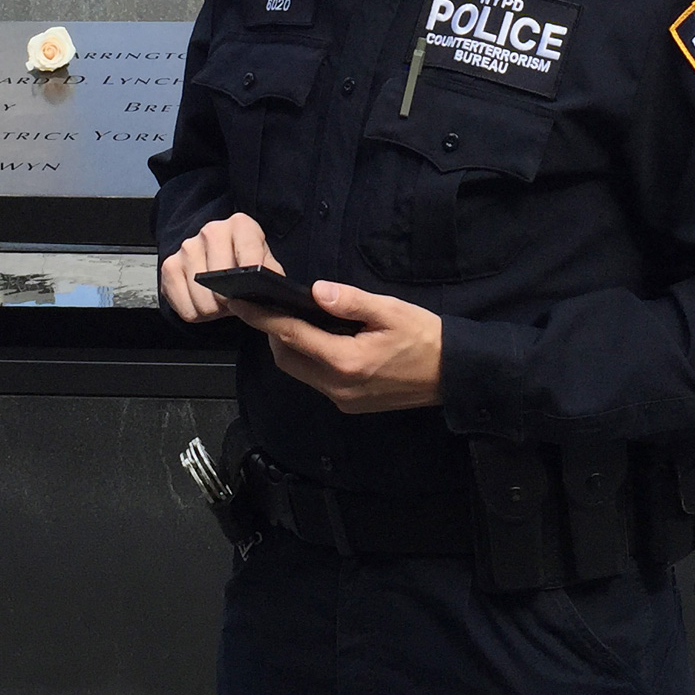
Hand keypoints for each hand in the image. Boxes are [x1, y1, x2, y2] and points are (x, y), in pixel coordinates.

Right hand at [160, 213, 280, 322]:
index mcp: (241, 225)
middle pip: (220, 282)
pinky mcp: (169, 266)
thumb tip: (265, 291)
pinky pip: (185, 308)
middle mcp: (211, 231)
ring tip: (220, 300)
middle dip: (229, 300)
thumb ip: (271, 276)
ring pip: (202, 300)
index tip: (251, 290)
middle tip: (234, 300)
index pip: (248, 253)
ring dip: (213, 309)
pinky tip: (203, 301)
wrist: (222, 263)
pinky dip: (196, 313)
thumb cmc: (248, 265)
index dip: (250, 277)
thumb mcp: (269, 268)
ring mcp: (187, 247)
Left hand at [228, 280, 443, 414]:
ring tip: (293, 318)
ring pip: (299, 371)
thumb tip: (316, 291)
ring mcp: (342, 399)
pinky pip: (316, 379)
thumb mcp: (391, 311)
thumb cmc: (426, 339)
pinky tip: (320, 339)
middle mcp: (337, 386)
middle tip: (270, 305)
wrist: (454, 376)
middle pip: (287, 358)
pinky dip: (308, 358)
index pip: (291, 336)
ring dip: (290, 347)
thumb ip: (351, 301)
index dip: (263, 317)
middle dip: (274, 332)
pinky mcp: (350, 404)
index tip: (241, 301)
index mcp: (345, 362)